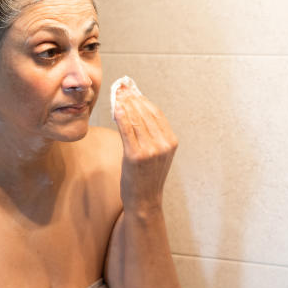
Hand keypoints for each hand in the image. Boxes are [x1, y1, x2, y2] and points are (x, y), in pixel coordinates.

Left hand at [113, 84, 177, 211]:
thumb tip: (137, 110)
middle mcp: (164, 144)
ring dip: (125, 103)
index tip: (131, 89)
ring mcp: (151, 150)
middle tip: (121, 87)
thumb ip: (151, 134)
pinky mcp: (136, 156)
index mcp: (171, 141)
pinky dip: (122, 116)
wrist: (145, 200)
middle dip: (132, 97)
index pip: (156, 112)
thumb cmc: (146, 177)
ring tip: (116, 94)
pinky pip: (128, 130)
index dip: (142, 98)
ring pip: (136, 119)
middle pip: (146, 112)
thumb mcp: (156, 153)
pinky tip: (116, 107)